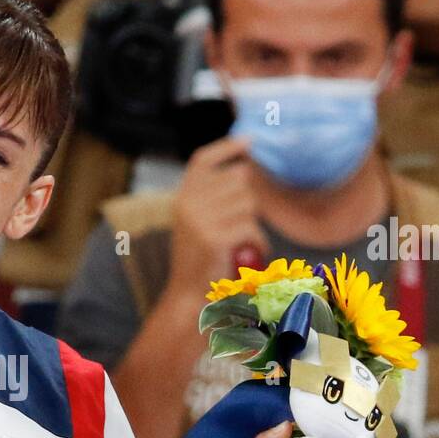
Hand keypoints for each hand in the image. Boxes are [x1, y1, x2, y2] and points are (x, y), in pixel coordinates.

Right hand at [168, 135, 267, 298]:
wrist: (188, 296)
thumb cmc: (201, 260)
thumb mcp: (198, 222)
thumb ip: (212, 197)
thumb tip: (244, 169)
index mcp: (182, 198)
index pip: (203, 160)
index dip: (226, 147)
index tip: (248, 141)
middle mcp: (187, 204)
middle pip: (239, 180)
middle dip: (248, 201)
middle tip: (239, 227)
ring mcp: (200, 220)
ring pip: (249, 203)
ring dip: (254, 224)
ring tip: (241, 243)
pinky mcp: (214, 238)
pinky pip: (251, 228)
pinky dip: (256, 243)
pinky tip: (246, 255)